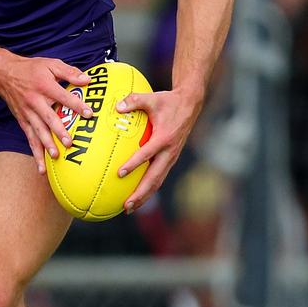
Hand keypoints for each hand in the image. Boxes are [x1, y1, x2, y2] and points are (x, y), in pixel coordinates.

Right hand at [0, 55, 91, 173]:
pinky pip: (30, 139)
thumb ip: (69, 71)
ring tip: (55, 156)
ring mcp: (28, 113)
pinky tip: (41, 167)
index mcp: (45, 86)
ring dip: (46, 144)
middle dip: (59, 131)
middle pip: (48, 118)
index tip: (89, 113)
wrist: (4, 74)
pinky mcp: (22, 121)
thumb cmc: (31, 68)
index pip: (63, 97)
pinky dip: (35, 153)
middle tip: (69, 142)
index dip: (76, 105)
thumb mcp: (50, 64)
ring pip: (38, 131)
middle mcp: (35, 101)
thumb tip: (87, 79)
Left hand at [116, 89, 201, 212]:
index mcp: (165, 138)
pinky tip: (136, 195)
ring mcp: (171, 157)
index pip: (147, 153)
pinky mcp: (170, 159)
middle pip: (155, 178)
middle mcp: (170, 152)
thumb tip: (117, 106)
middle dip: (141, 193)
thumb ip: (134, 100)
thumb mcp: (151, 98)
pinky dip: (148, 188)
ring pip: (157, 181)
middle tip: (126, 205)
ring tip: (128, 208)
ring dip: (144, 196)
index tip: (120, 173)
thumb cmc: (168, 101)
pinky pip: (159, 176)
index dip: (134, 164)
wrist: (190, 104)